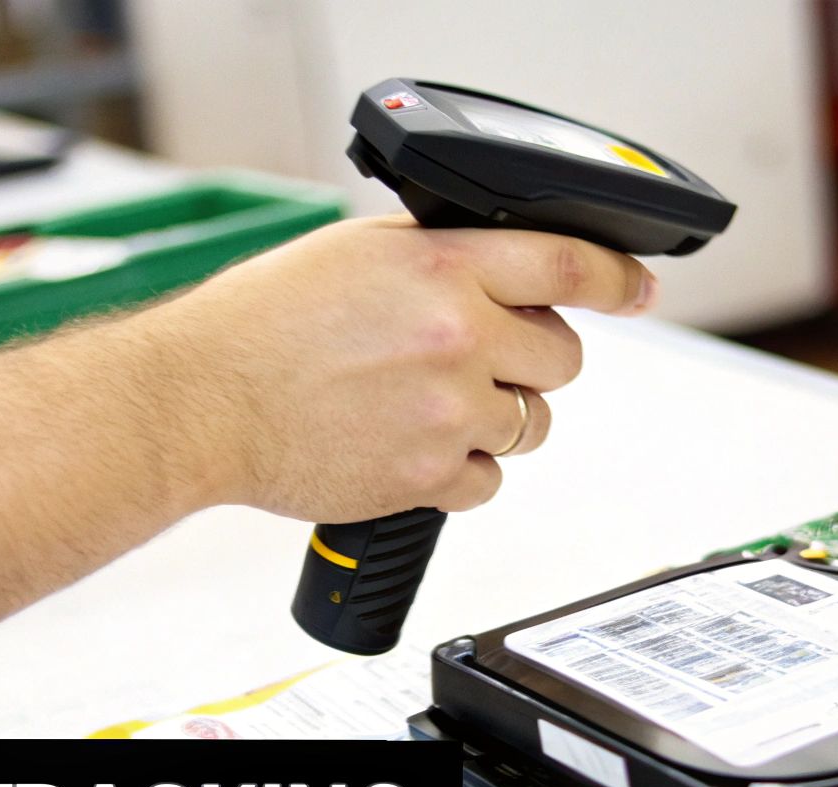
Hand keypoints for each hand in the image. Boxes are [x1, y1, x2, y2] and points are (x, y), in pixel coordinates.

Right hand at [145, 215, 656, 521]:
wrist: (199, 401)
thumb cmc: (259, 325)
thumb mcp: (355, 253)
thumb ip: (438, 257)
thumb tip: (501, 267)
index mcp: (442, 266)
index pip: (567, 263)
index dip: (617, 278)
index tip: (638, 288)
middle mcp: (456, 334)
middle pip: (560, 356)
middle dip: (530, 360)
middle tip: (478, 362)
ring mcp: (447, 410)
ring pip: (531, 424)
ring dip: (496, 418)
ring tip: (429, 407)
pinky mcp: (428, 475)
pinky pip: (489, 482)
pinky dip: (461, 470)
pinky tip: (409, 446)